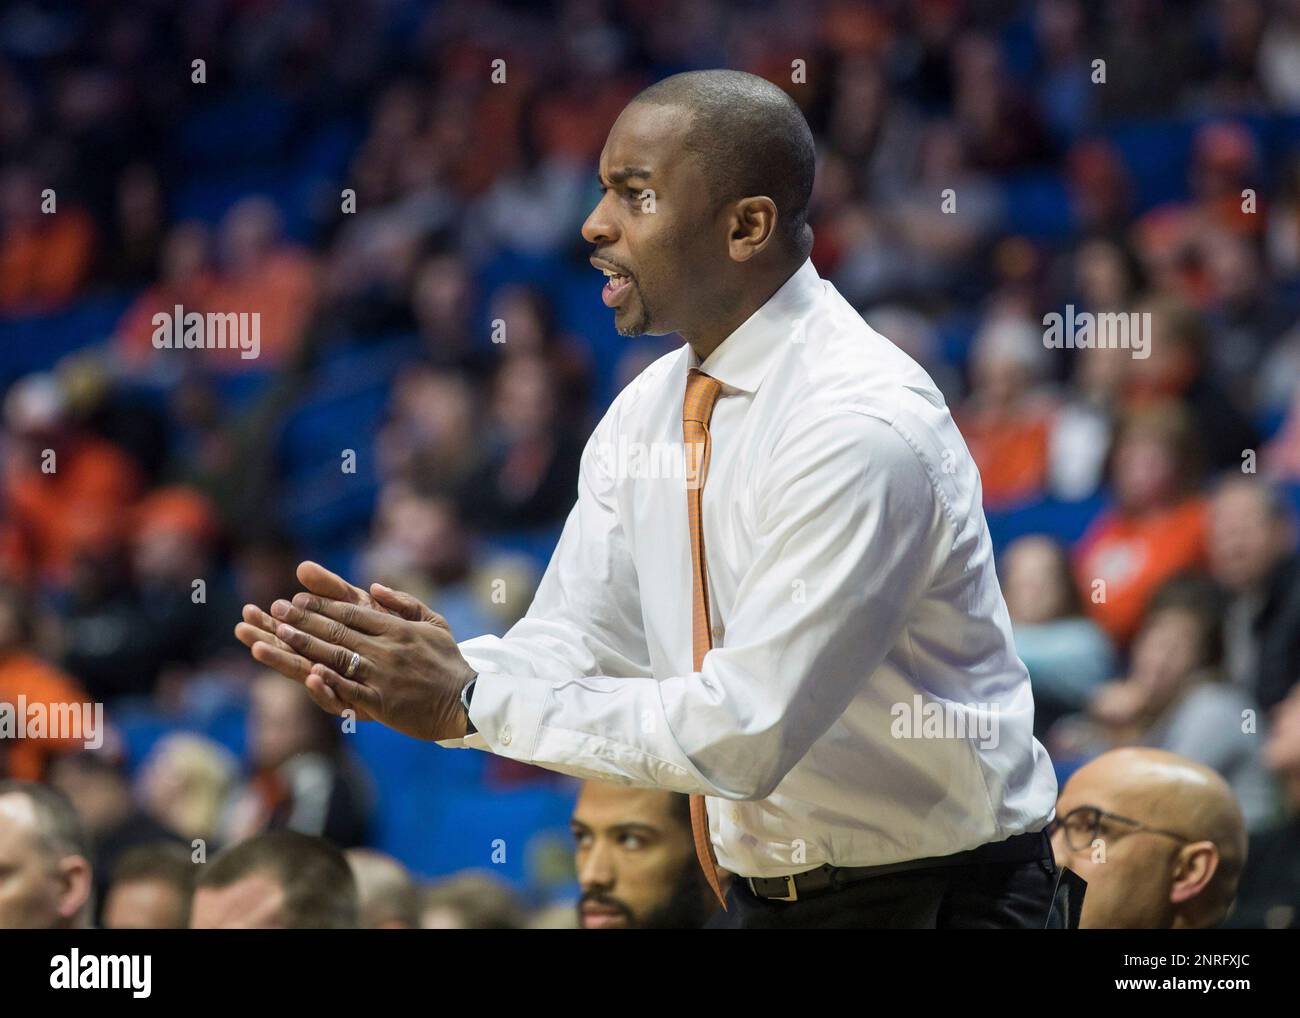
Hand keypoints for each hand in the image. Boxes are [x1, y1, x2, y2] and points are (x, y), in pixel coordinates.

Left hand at [234, 561, 454, 726]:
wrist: (469, 701)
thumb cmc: (449, 661)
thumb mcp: (435, 623)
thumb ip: (404, 603)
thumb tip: (374, 588)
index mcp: (398, 629)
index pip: (352, 612)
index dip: (322, 604)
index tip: (297, 598)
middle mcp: (387, 648)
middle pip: (338, 631)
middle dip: (303, 619)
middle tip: (275, 609)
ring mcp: (383, 676)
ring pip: (337, 657)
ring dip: (305, 644)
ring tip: (277, 633)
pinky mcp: (383, 703)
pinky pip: (350, 691)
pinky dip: (329, 683)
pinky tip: (308, 674)